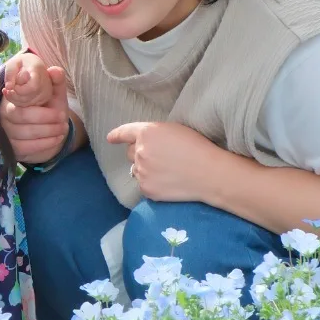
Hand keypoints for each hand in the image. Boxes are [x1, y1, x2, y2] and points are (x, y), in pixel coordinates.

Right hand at [0, 52, 71, 164]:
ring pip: (24, 133)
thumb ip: (55, 82)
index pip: (18, 100)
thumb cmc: (47, 108)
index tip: (60, 110)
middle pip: (20, 116)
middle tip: (63, 119)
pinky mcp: (10, 147)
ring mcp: (5, 132)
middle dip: (45, 119)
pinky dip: (44, 144)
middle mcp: (4, 114)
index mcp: (12, 98)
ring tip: (62, 129)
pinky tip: (56, 139)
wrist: (47, 130)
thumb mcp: (53, 94)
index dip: (39, 108)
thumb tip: (54, 70)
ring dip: (48, 132)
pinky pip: (25, 148)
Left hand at [105, 120, 234, 201]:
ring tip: (169, 171)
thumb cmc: (198, 148)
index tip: (110, 138)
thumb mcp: (175, 130)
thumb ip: (153, 135)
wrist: (209, 174)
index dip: (117, 135)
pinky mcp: (146, 188)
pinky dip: (153, 183)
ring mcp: (141, 171)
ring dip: (147, 169)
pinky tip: (169, 182)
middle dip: (141, 153)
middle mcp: (139, 151)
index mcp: (147, 133)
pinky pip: (144, 184)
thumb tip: (143, 143)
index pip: (125, 133)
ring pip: (137, 169)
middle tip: (161, 158)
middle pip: (130, 152)